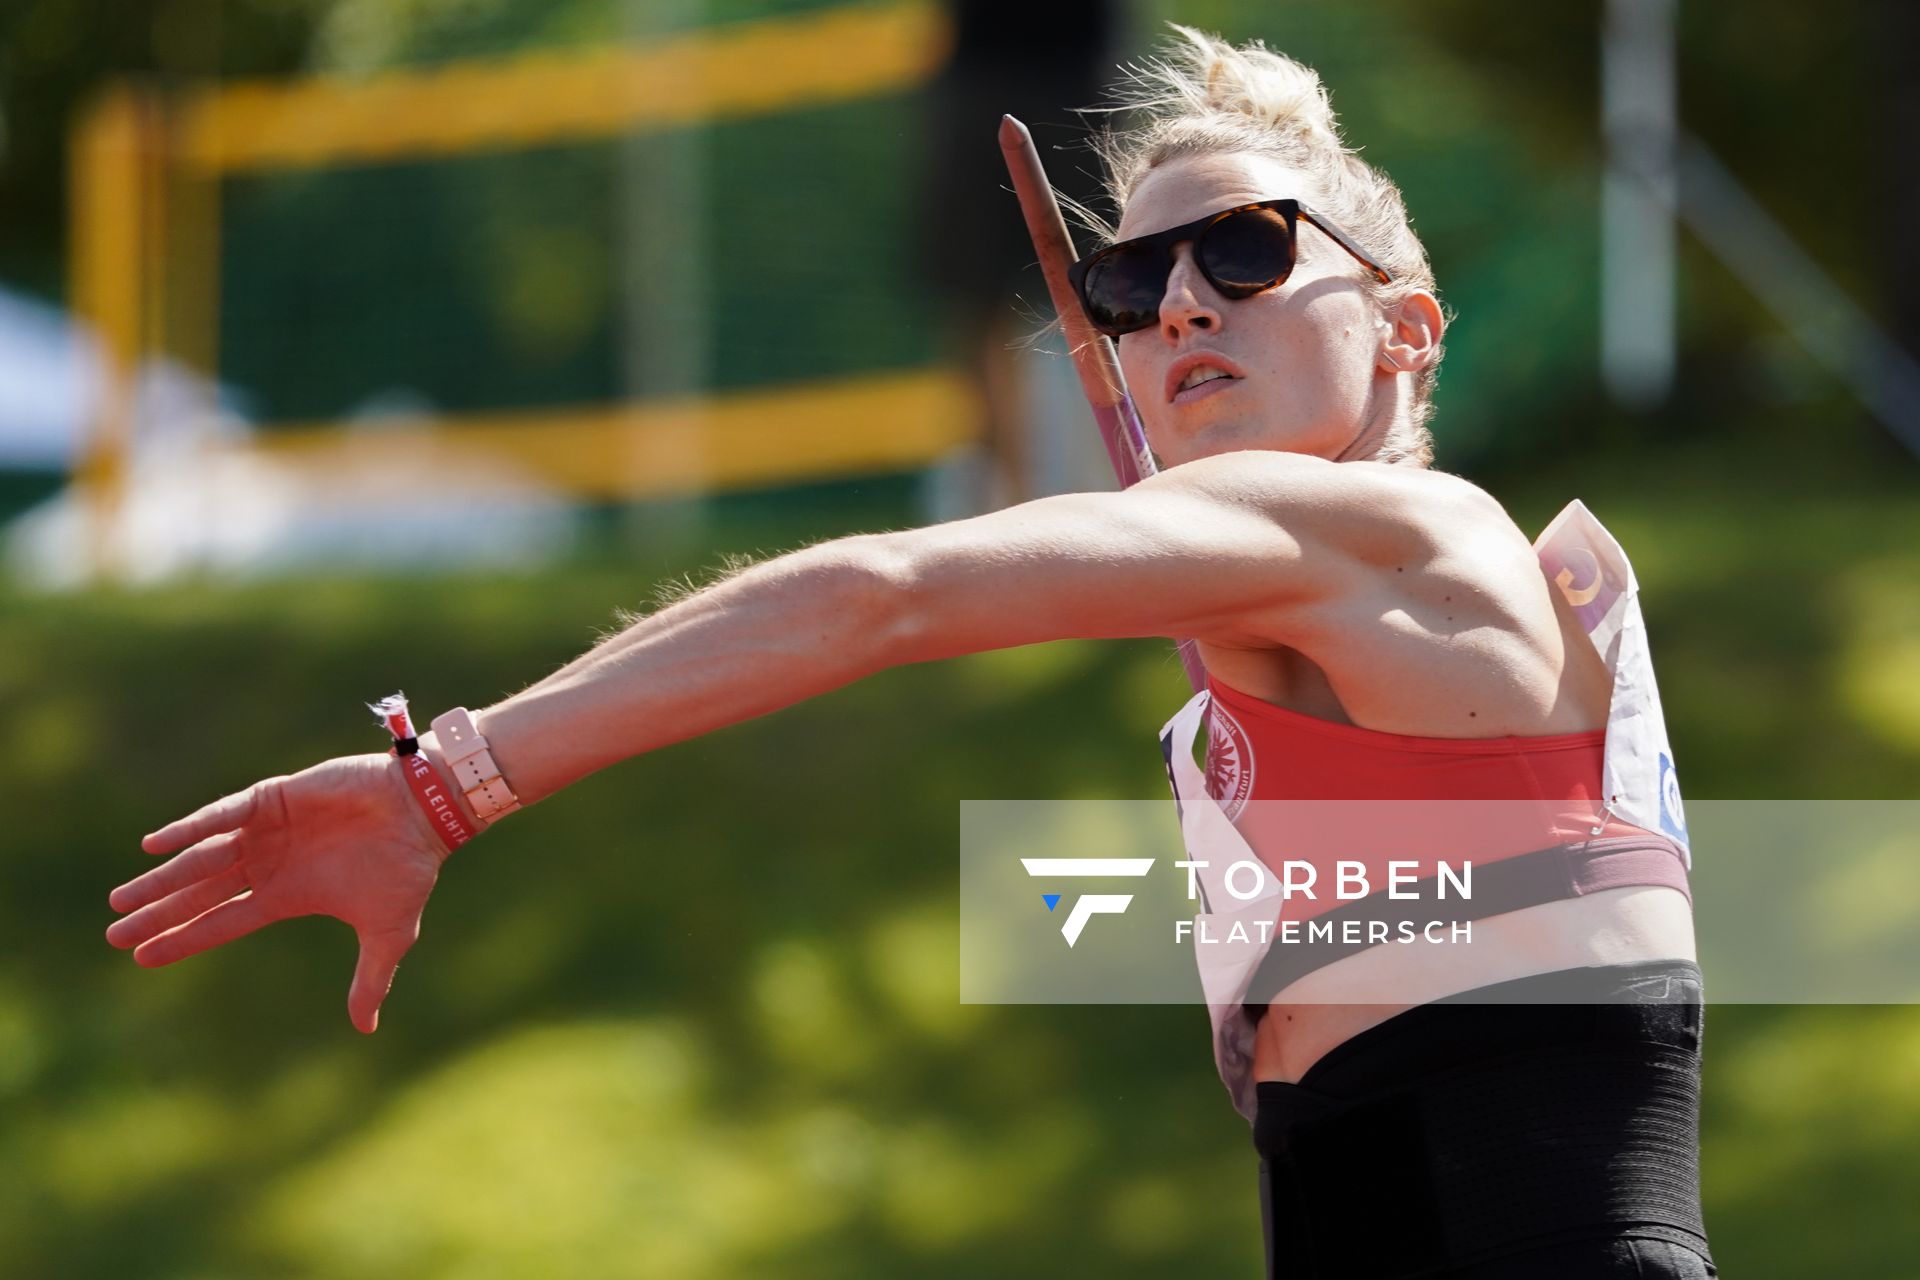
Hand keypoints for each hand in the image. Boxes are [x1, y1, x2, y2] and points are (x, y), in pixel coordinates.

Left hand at [108, 752, 453, 1032]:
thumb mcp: (388, 933)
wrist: (426, 813)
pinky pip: (223, 815)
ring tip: (123, 899)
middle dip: (158, 912)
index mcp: (286, 895)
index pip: (223, 921)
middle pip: (201, 892)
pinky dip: (190, 828)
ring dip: (163, 878)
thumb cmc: (408, 869)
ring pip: (202, 858)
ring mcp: (267, 831)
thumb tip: (365, 1030)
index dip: (183, 939)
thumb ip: (370, 979)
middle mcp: (268, 864)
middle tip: (114, 932)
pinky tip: (156, 845)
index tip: (140, 958)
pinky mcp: (273, 799)